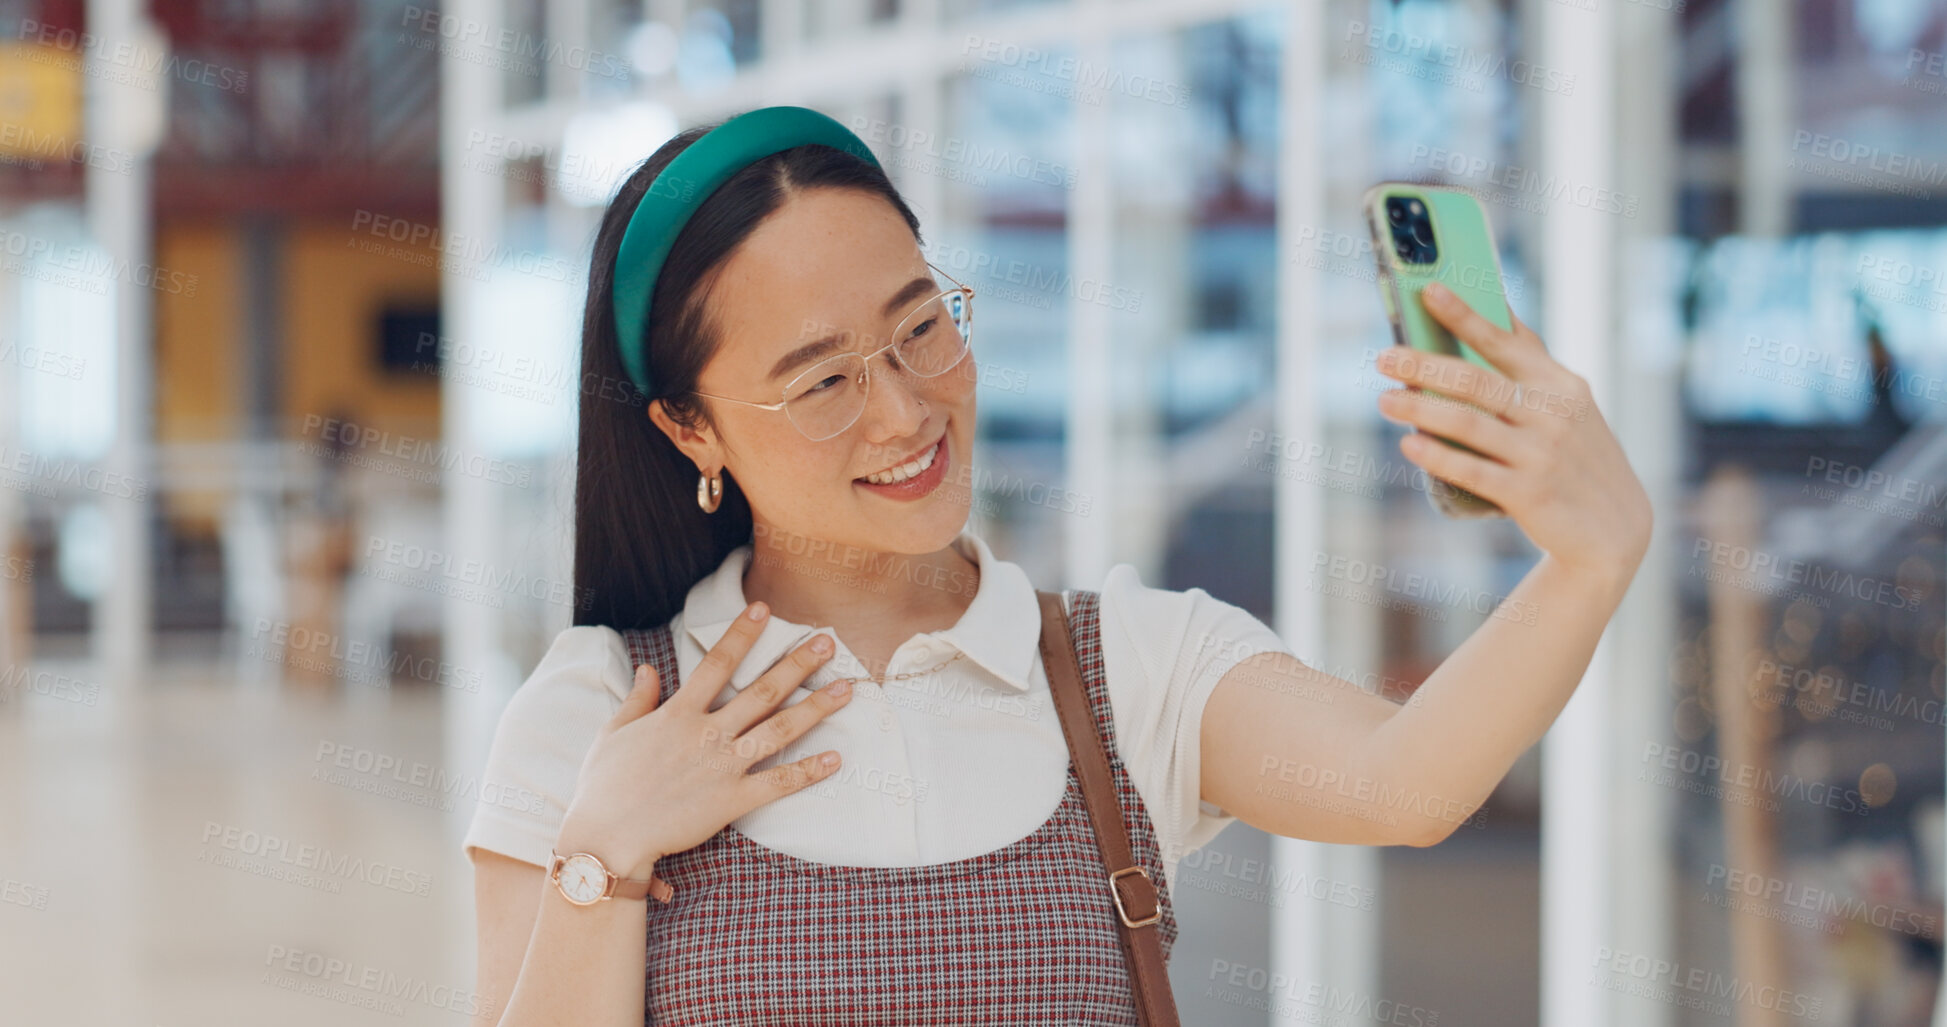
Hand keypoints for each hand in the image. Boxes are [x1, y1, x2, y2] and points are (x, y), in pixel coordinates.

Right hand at [560, 601, 853, 880]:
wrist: (607, 838)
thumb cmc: (603, 787)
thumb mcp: (613, 734)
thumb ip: (637, 700)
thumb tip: (647, 668)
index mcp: (677, 714)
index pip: (717, 664)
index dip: (742, 635)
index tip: (764, 610)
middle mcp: (706, 734)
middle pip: (762, 691)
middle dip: (798, 664)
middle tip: (829, 642)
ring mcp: (722, 767)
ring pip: (779, 731)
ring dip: (816, 709)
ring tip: (847, 690)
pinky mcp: (731, 801)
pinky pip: (777, 782)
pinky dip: (807, 771)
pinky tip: (835, 758)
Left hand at [1373, 281, 1652, 581]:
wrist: (1615, 527)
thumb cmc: (1575, 456)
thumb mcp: (1567, 405)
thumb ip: (1529, 367)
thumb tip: (1489, 316)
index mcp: (1559, 384)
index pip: (1505, 341)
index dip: (1465, 315)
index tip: (1429, 291)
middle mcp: (1552, 414)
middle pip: (1476, 381)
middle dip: (1424, 366)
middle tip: (1383, 358)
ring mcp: (1541, 454)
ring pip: (1468, 423)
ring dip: (1420, 410)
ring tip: (1384, 400)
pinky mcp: (1528, 494)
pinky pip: (1472, 470)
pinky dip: (1438, 456)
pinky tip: (1409, 444)